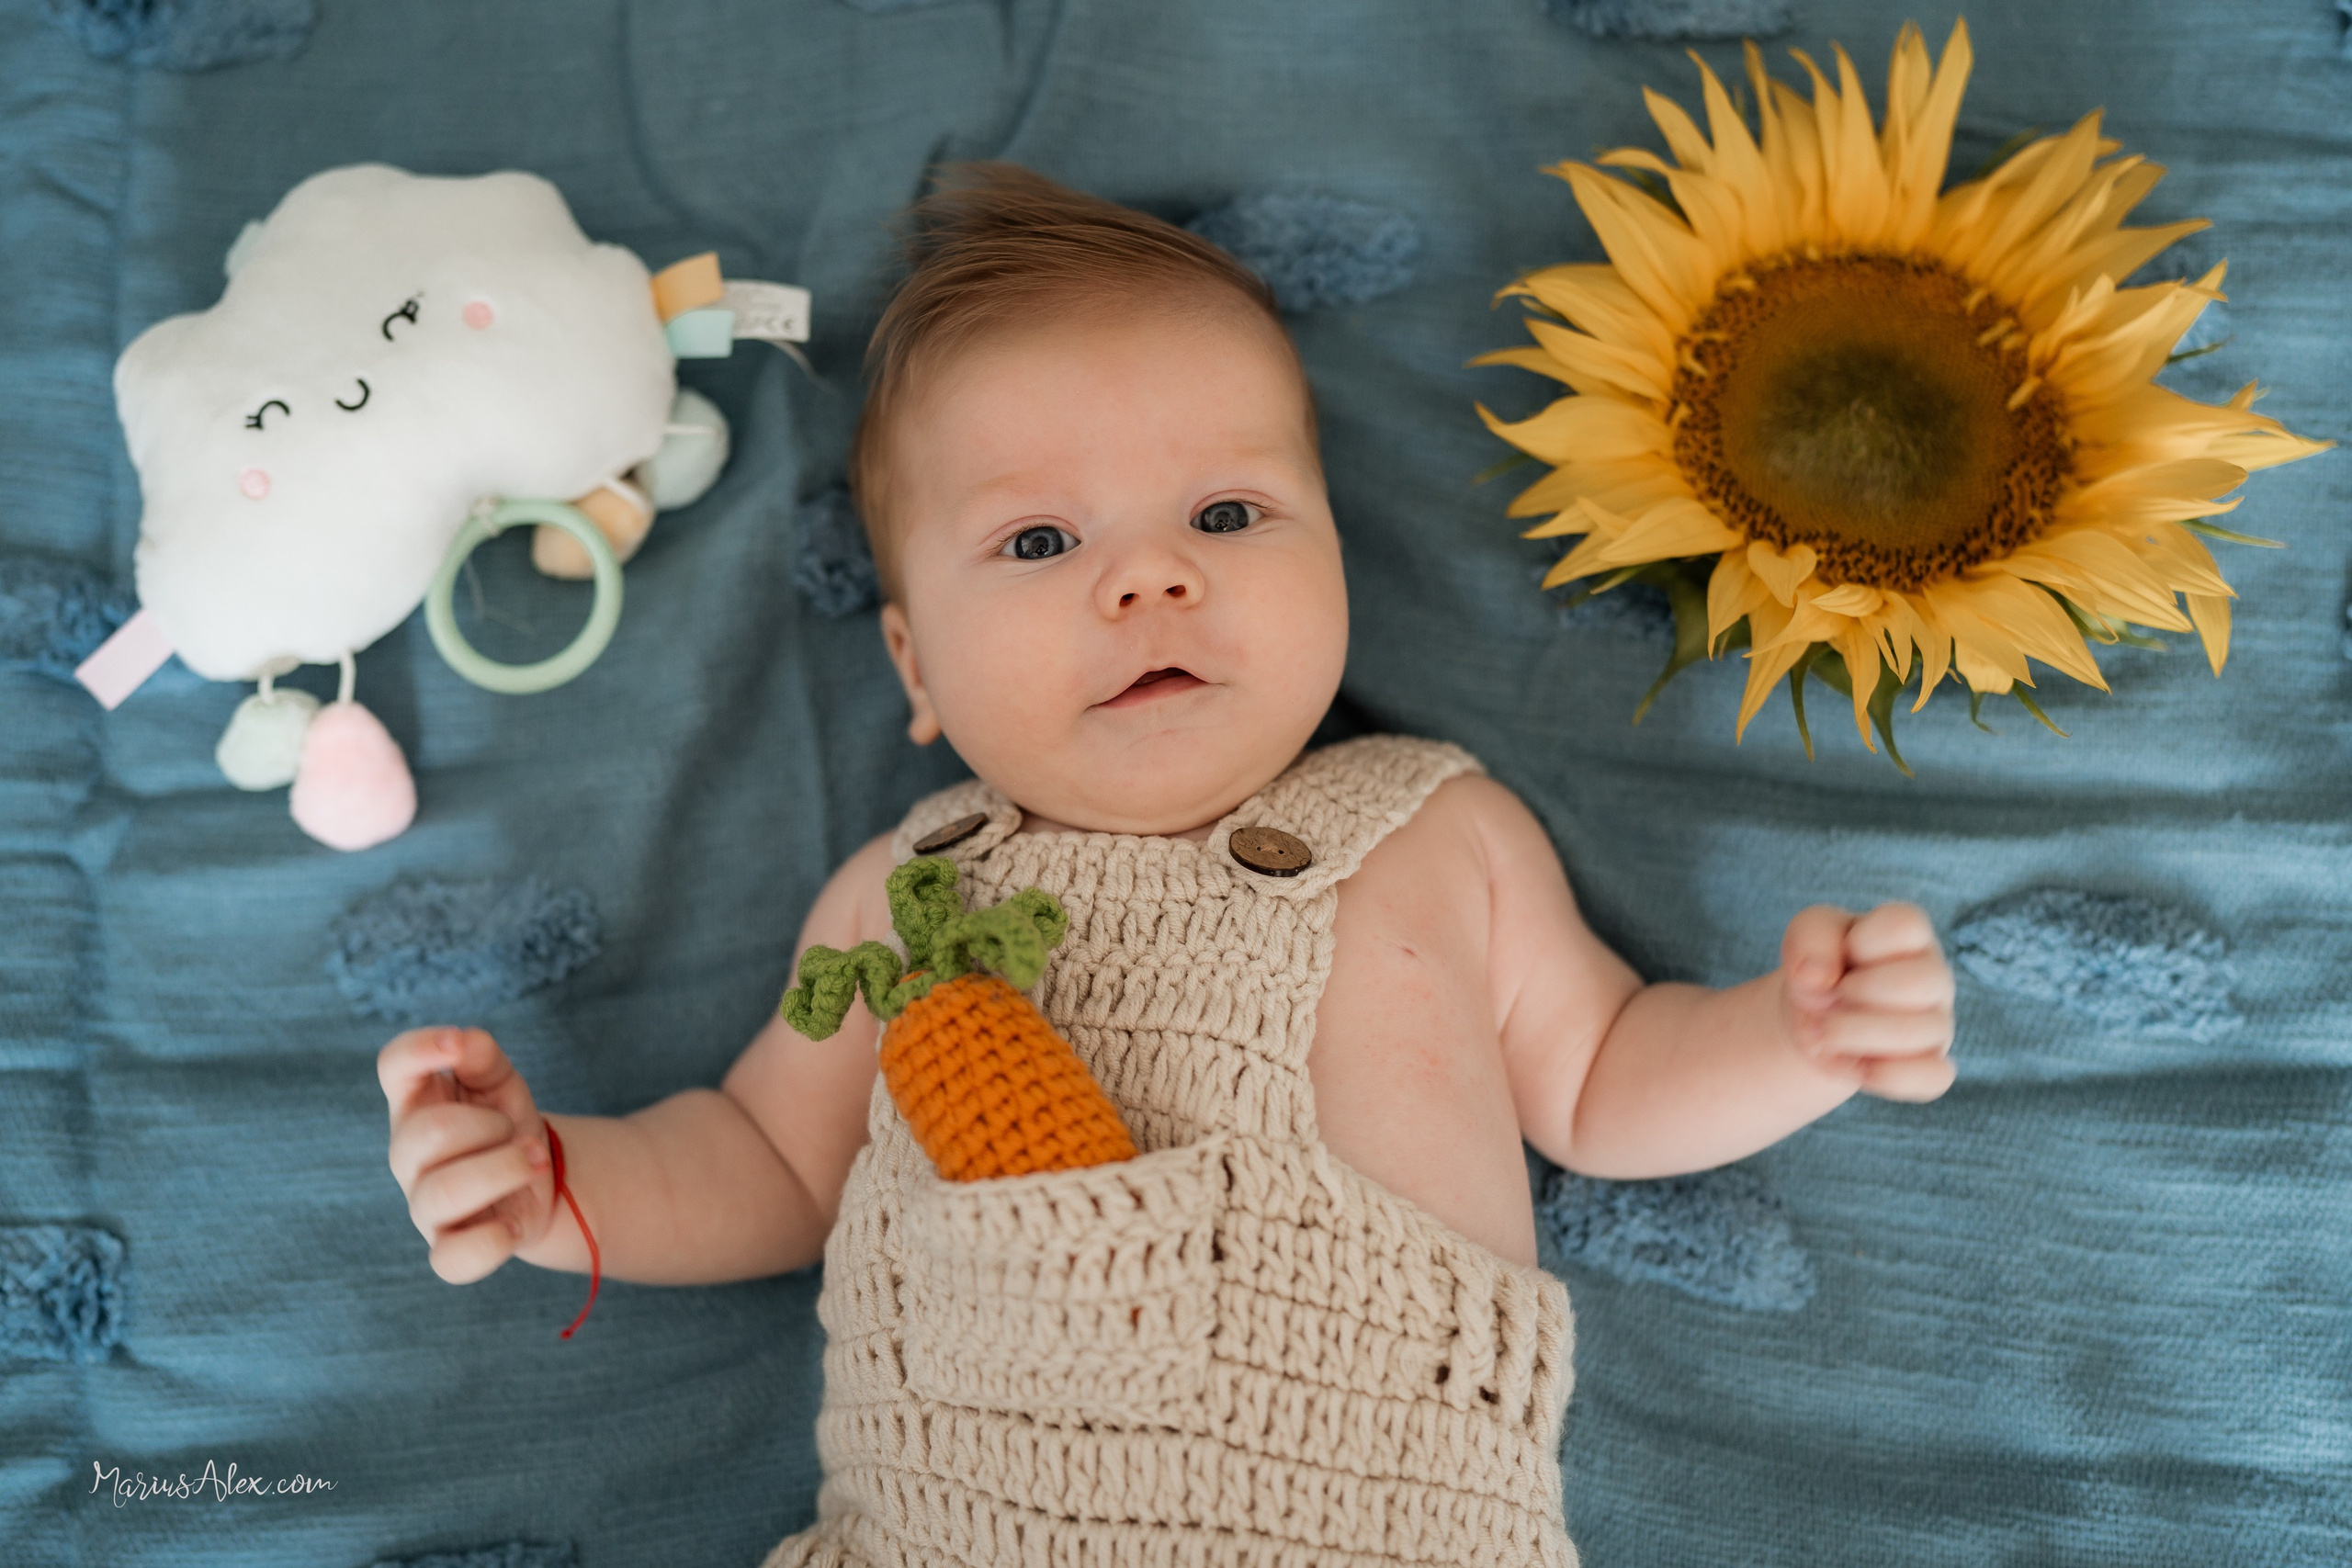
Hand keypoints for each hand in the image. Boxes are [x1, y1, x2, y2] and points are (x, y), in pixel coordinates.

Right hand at [380, 1026, 556, 1283]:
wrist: (538, 1179)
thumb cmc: (504, 1123)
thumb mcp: (500, 1082)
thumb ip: (482, 1057)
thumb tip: (465, 1041)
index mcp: (416, 1103)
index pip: (393, 1067)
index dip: (418, 1049)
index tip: (457, 1044)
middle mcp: (409, 1156)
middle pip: (429, 1133)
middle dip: (489, 1126)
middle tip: (514, 1131)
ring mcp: (424, 1206)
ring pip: (444, 1193)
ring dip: (505, 1170)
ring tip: (535, 1161)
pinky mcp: (447, 1248)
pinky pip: (451, 1260)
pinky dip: (491, 1243)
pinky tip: (514, 1223)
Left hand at [1778, 903, 1955, 1102]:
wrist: (1815, 1017)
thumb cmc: (1821, 966)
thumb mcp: (1807, 935)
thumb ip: (1811, 938)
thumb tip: (1819, 978)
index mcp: (1911, 935)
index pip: (1906, 925)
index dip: (1862, 942)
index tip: (1845, 953)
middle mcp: (1934, 977)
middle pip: (1920, 982)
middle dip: (1857, 992)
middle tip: (1826, 998)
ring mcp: (1937, 1023)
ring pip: (1924, 1032)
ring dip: (1857, 1035)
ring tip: (1823, 1033)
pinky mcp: (1931, 1065)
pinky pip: (1934, 1077)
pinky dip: (1889, 1076)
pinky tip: (1858, 1066)